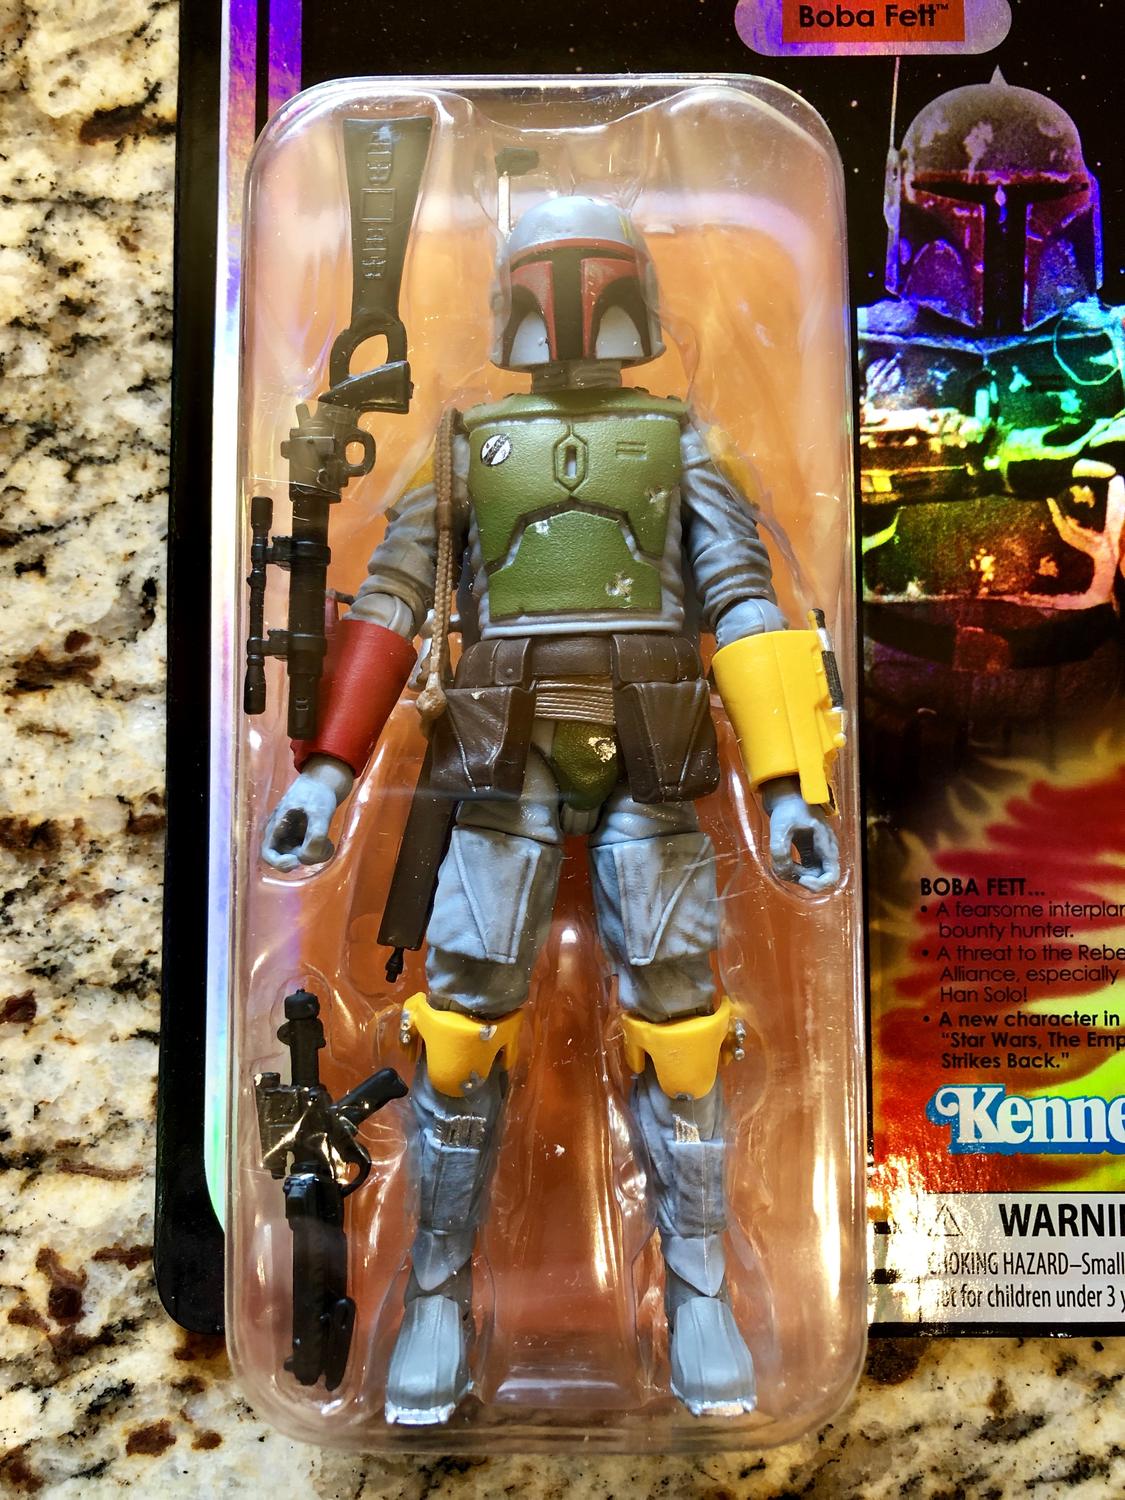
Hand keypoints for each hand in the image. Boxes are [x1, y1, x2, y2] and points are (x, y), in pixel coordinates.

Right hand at [260, 756, 353, 871]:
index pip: (267, 854)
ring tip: (328, 842)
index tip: (296, 861)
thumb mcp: (319, 812)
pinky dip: (319, 852)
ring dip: (315, 854)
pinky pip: (308, 853)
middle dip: (306, 856)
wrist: (324, 782)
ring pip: (300, 857)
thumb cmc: (317, 793)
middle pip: (286, 859)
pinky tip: (328, 843)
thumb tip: (306, 858)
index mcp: (276, 826)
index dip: (279, 863)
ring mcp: (292, 838)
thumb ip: (315, 835)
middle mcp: (280, 835)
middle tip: (323, 846)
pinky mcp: (303, 839)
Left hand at [764, 787, 839, 892]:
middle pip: (823, 878)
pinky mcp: (810, 851)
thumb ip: (780, 850)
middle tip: (785, 869)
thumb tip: (782, 871)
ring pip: (813, 874)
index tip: (801, 878)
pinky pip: (807, 869)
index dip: (818, 884)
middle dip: (803, 879)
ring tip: (781, 863)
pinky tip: (783, 862)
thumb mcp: (780, 826)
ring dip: (797, 875)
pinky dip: (795, 870)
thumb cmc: (787, 807)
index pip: (832, 875)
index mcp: (825, 843)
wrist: (787, 795)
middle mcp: (826, 850)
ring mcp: (819, 851)